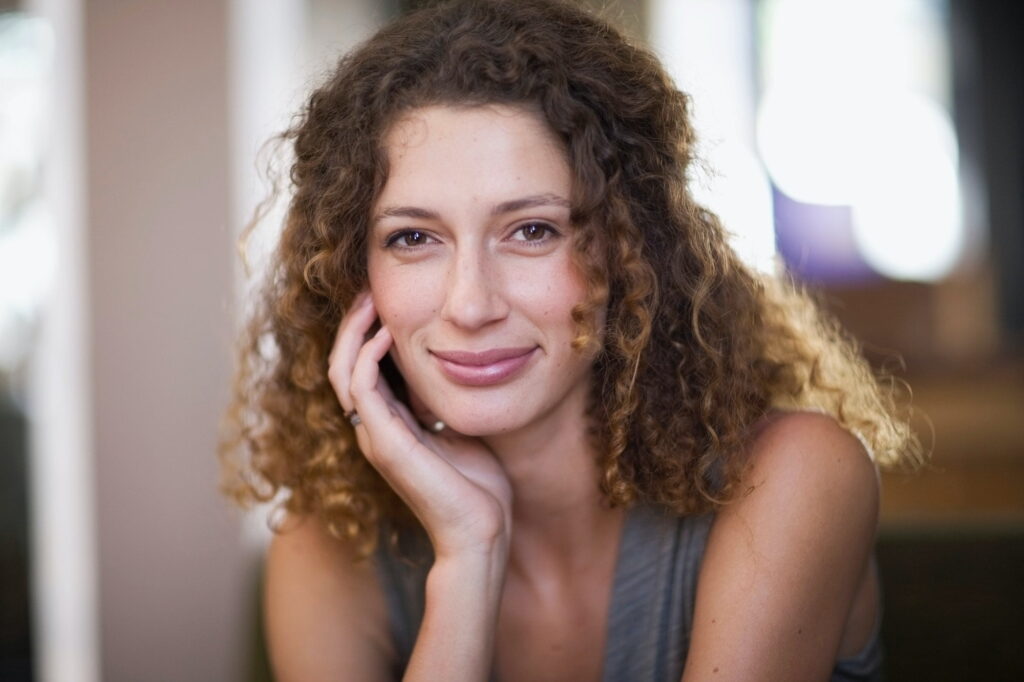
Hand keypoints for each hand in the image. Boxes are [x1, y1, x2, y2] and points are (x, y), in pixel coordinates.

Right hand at [327, 292, 512, 558]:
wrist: (481, 532)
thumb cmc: (479, 486)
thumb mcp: (461, 427)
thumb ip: (446, 400)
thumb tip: (457, 362)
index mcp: (390, 426)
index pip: (361, 368)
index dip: (366, 332)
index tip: (384, 298)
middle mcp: (374, 430)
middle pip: (342, 364)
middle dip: (353, 323)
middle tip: (368, 288)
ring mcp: (375, 438)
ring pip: (342, 372)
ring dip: (354, 332)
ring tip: (370, 299)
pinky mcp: (385, 444)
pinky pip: (361, 390)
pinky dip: (367, 357)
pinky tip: (386, 334)